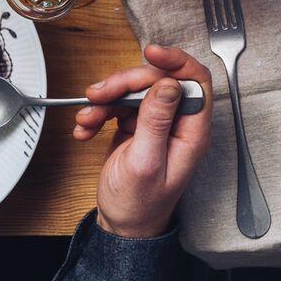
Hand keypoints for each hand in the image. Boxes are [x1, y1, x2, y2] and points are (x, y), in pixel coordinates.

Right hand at [74, 44, 214, 238]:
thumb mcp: (144, 163)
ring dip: (106, 99)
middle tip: (101, 93)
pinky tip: (86, 128)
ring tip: (88, 117)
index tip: (151, 53)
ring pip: (135, 91)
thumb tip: (170, 84)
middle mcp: (178, 124)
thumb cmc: (139, 205)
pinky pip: (118, 106)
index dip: (175, 61)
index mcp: (191, 132)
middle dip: (126, 82)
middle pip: (157, 80)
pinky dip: (99, 113)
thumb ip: (156, 122)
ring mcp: (157, 123)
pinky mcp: (137, 126)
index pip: (195, 81)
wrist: (122, 228)